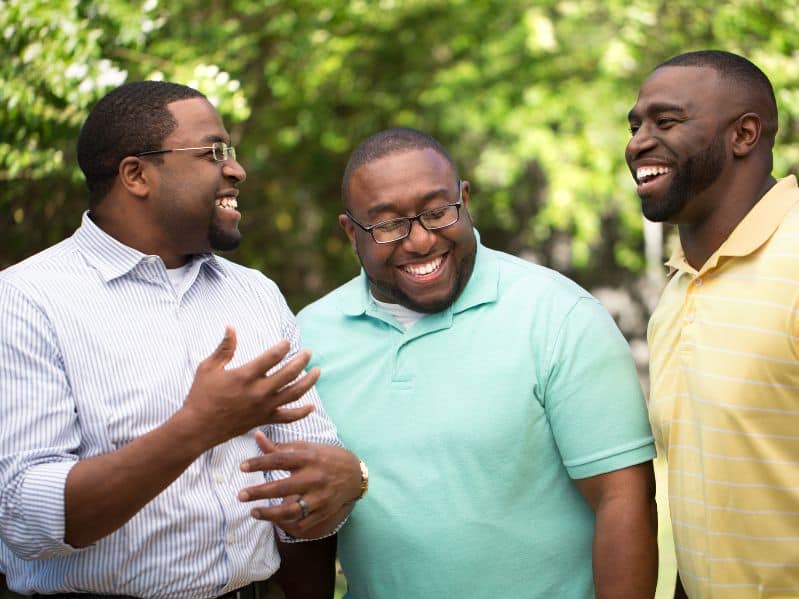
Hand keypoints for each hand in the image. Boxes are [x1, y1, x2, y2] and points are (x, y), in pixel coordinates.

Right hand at [182, 327, 318, 446]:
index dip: (283, 347)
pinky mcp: (264, 419)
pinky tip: (312, 406)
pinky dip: (302, 413)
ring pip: (294, 393)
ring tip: (317, 371)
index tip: (287, 343)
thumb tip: (231, 327)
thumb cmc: (201, 395)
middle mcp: (258, 391)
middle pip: (289, 373)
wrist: (198, 427)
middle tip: (308, 352)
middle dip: (302, 360)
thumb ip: (224, 347)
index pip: (272, 357)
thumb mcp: (208, 367)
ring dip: (309, 382)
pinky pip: (288, 417)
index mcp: (245, 375)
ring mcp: (263, 407)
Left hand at [238, 431, 361, 536]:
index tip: (242, 467)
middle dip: (259, 492)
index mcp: (309, 458)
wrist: (355, 475)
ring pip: (291, 510)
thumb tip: (257, 435)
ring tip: (253, 512)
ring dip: (269, 513)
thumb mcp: (307, 448)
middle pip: (282, 487)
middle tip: (240, 495)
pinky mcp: (322, 512)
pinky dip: (286, 524)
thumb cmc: (327, 458)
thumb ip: (280, 446)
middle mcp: (314, 478)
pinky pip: (302, 523)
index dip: (260, 463)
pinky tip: (273, 521)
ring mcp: (319, 498)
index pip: (280, 460)